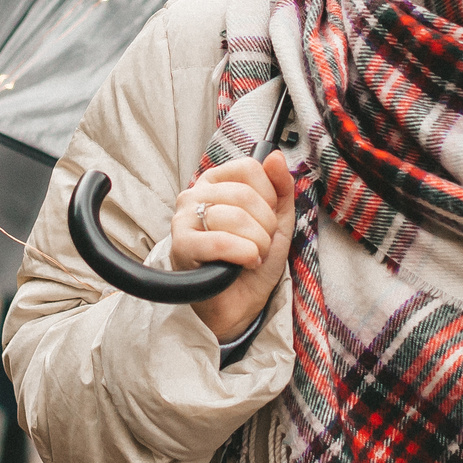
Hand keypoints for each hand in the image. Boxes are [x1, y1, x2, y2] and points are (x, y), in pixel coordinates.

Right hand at [170, 151, 296, 340]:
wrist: (239, 305)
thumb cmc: (253, 261)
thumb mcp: (277, 221)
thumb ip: (281, 188)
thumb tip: (276, 156)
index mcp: (216, 182)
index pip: (250, 168)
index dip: (269, 197)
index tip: (266, 219)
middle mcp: (194, 195)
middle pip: (244, 194)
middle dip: (265, 226)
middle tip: (261, 245)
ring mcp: (184, 220)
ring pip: (234, 217)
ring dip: (257, 244)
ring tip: (252, 256)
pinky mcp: (181, 247)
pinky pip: (220, 242)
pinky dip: (243, 254)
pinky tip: (245, 263)